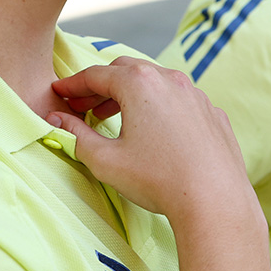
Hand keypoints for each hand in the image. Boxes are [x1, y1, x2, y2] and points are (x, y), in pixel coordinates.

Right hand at [49, 57, 254, 219]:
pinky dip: (160, 105)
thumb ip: (75, 135)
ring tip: (112, 116)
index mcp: (139, 84)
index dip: (73, 83)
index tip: (59, 90)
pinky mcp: (213, 113)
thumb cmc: (157, 180)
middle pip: (126, 70)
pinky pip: (180, 100)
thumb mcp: (105, 160)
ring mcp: (196, 94)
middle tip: (82, 105)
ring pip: (156, 81)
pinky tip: (153, 129)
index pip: (96, 75)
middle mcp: (170, 79)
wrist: (214, 200)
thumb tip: (55, 120)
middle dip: (100, 85)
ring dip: (130, 93)